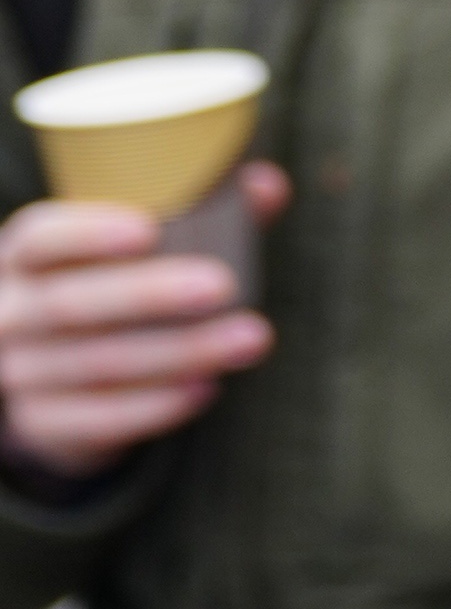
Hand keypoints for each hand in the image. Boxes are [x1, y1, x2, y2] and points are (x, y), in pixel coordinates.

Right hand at [0, 177, 276, 477]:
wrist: (56, 378)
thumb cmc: (107, 287)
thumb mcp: (134, 250)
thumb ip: (198, 214)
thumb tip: (266, 185)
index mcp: (21, 258)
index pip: (39, 238)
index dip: (87, 233)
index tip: (149, 229)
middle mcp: (8, 314)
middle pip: (69, 303)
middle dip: (149, 295)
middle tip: (222, 286)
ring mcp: (18, 373)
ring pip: (95, 364)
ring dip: (178, 352)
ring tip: (249, 338)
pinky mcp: (43, 423)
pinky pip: (96, 420)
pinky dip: (154, 406)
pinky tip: (206, 387)